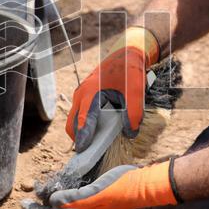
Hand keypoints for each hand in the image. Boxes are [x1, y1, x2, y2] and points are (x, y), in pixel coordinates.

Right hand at [19, 161, 177, 208]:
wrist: (142, 189)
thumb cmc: (125, 190)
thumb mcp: (102, 197)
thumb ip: (87, 197)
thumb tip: (74, 193)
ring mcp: (89, 207)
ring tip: (26, 206)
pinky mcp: (95, 196)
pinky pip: (75, 200)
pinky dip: (62, 200)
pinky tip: (52, 198)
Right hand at [66, 26, 159, 150]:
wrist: (126, 54)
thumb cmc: (129, 72)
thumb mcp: (136, 92)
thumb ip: (133, 114)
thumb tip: (130, 133)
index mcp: (90, 93)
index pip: (83, 121)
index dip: (83, 138)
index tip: (84, 152)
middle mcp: (81, 94)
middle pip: (72, 124)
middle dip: (79, 139)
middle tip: (90, 154)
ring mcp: (80, 94)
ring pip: (74, 119)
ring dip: (82, 132)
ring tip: (95, 144)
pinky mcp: (84, 95)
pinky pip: (79, 114)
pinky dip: (84, 124)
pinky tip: (98, 130)